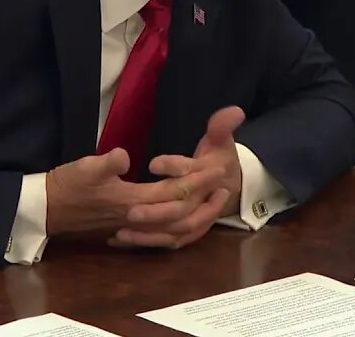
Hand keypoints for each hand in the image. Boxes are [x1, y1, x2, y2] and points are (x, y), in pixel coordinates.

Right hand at [43, 148, 226, 238]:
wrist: (47, 210)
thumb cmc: (66, 185)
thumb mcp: (84, 168)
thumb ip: (106, 164)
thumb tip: (124, 156)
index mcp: (131, 200)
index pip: (173, 191)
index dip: (196, 179)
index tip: (216, 167)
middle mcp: (137, 216)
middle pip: (181, 213)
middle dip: (204, 198)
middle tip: (224, 181)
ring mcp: (133, 225)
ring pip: (174, 228)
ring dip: (196, 215)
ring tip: (212, 201)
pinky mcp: (127, 228)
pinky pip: (161, 234)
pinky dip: (178, 229)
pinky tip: (185, 222)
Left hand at [111, 107, 245, 249]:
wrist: (231, 185)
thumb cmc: (219, 159)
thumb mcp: (221, 139)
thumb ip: (222, 126)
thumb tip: (235, 110)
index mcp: (209, 175)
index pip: (192, 172)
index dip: (175, 167)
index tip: (153, 163)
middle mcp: (203, 201)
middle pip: (182, 210)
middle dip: (157, 212)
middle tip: (130, 210)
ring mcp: (197, 220)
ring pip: (175, 232)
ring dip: (149, 234)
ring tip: (121, 231)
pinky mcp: (187, 232)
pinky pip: (168, 242)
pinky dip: (146, 243)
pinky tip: (120, 239)